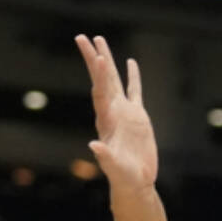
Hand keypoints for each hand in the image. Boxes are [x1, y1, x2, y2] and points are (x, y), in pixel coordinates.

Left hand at [75, 35, 157, 191]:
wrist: (135, 183)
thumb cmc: (123, 178)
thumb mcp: (114, 168)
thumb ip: (105, 157)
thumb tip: (94, 146)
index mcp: (106, 122)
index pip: (101, 93)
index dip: (101, 76)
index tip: (100, 58)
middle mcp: (112, 113)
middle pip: (102, 80)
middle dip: (94, 59)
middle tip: (83, 37)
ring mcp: (125, 113)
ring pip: (115, 80)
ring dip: (108, 61)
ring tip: (100, 40)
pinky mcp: (138, 117)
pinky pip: (135, 91)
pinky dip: (133, 77)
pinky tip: (131, 62)